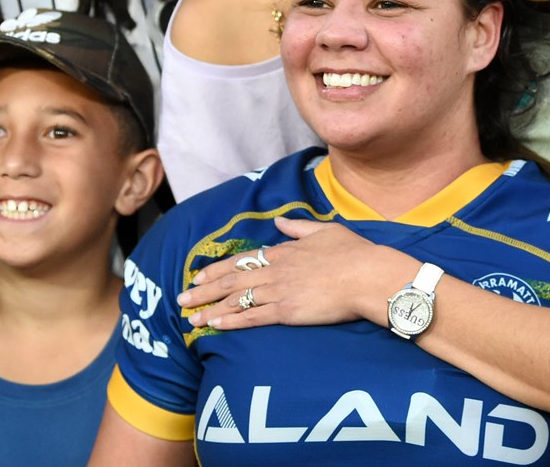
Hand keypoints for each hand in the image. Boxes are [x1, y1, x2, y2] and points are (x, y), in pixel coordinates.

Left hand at [176, 218, 416, 329]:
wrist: (368, 276)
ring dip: (211, 309)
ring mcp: (280, 291)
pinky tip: (215, 325)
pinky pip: (253, 317)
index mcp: (285, 251)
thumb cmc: (355, 254)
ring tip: (191, 318)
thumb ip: (300, 228)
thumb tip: (283, 223)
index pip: (242, 260)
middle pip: (231, 280)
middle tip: (181, 299)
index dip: (217, 269)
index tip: (198, 276)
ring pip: (237, 299)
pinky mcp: (287, 311)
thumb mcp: (326, 231)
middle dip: (204, 290)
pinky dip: (231, 321)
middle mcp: (276, 270)